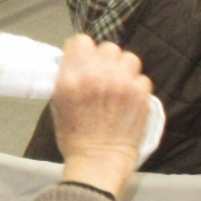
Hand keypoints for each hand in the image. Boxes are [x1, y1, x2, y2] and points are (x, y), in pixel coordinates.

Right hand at [50, 35, 153, 198]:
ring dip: (123, 69)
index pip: (81, 41)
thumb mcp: (58, 103)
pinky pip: (141, 78)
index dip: (82, 50)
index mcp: (71, 78)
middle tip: (102, 74)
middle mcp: (97, 76)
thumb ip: (68, 78)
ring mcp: (122, 84)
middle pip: (107, 47)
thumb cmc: (74, 136)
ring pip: (129, 58)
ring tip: (119, 84)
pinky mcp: (141, 94)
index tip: (83, 61)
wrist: (99, 160)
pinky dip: (135, 86)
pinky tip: (128, 98)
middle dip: (105, 59)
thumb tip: (79, 63)